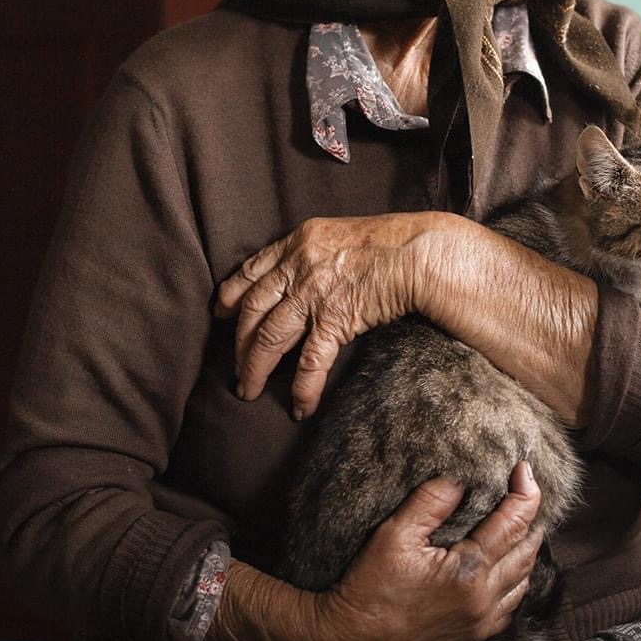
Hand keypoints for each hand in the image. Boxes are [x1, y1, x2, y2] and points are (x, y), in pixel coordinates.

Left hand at [216, 212, 457, 416]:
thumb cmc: (393, 241)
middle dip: (238, 343)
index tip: (220, 314)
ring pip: (269, 338)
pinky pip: (309, 361)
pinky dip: (302, 388)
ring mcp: (313, 294)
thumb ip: (317, 252)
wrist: (420, 251)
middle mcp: (298, 266)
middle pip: (252, 310)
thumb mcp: (342, 233)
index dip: (231, 296)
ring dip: (254, 369)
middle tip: (234, 368)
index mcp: (298, 242)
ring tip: (247, 392)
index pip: (252, 271)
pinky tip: (298, 406)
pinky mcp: (334, 320)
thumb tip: (307, 275)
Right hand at [315, 464, 543, 640]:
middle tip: (525, 492)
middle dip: (531, 518)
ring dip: (525, 550)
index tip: (524, 469)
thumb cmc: (370, 585)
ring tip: (520, 523)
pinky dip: (516, 582)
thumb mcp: (394, 534)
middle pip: (526, 551)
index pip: (511, 525)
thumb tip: (461, 478)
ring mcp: (481, 622)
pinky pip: (511, 606)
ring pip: (523, 581)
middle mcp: (483, 600)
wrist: (354, 637)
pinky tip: (506, 566)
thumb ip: (430, 502)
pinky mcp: (473, 635)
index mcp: (468, 573)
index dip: (524, 493)